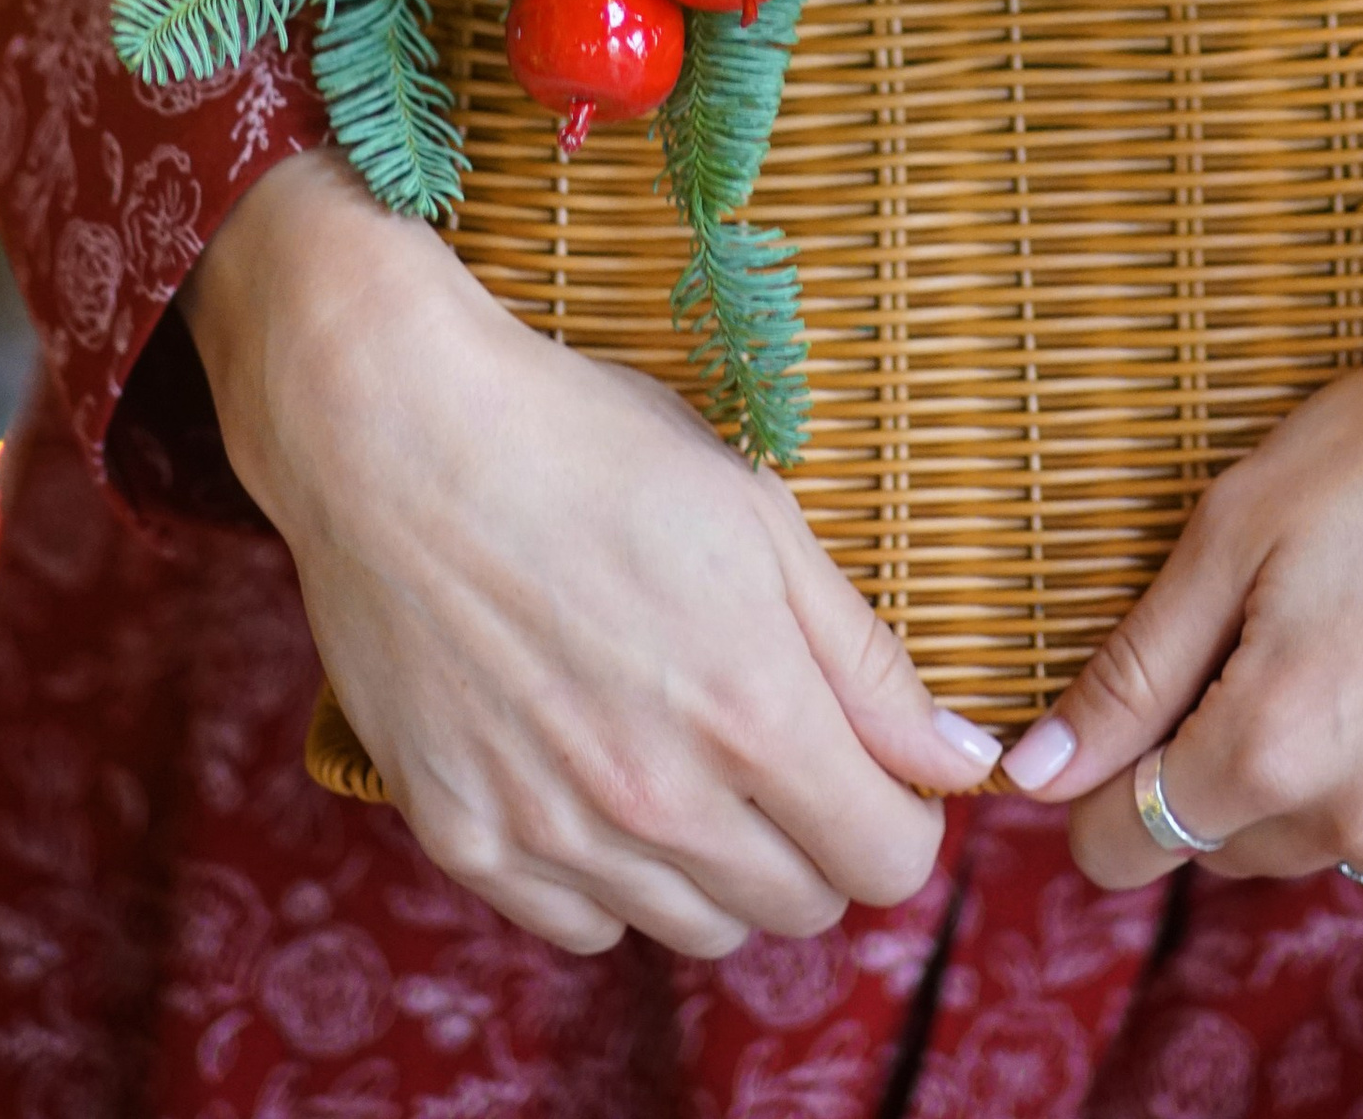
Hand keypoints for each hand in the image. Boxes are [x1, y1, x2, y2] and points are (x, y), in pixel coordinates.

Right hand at [185, 149, 998, 954]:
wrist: (398, 434)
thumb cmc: (589, 449)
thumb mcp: (758, 517)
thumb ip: (867, 660)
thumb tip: (964, 761)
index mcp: (753, 714)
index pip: (888, 863)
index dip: (899, 812)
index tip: (870, 762)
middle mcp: (659, 799)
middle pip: (800, 906)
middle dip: (815, 837)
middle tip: (775, 744)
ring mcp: (556, 831)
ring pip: (695, 928)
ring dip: (718, 866)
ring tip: (684, 755)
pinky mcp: (468, 839)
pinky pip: (581, 925)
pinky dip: (608, 878)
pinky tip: (597, 780)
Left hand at [999, 171, 1362, 888]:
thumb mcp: (1241, 526)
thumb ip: (1133, 670)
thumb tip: (1033, 778)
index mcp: (1275, 749)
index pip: (1130, 844)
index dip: (1111, 789)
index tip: (1140, 724)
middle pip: (1244, 843)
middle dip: (1239, 764)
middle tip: (1292, 635)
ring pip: (1362, 840)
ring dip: (1358, 773)